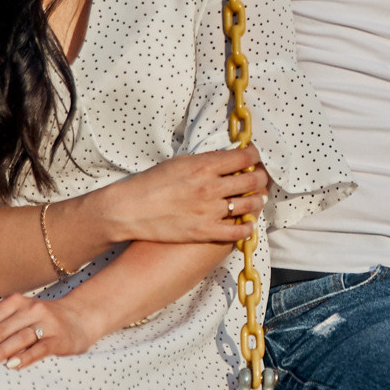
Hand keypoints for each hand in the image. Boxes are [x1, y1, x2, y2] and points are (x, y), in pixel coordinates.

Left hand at [0, 293, 100, 369]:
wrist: (82, 317)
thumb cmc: (42, 321)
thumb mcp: (19, 317)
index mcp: (15, 303)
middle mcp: (30, 310)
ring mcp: (47, 324)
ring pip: (19, 337)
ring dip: (0, 349)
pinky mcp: (60, 339)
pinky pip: (41, 348)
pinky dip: (26, 357)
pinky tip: (13, 365)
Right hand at [97, 145, 269, 243]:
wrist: (129, 209)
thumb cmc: (151, 183)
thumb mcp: (180, 162)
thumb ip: (206, 161)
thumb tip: (229, 159)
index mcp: (204, 166)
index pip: (244, 157)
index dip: (254, 156)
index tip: (254, 158)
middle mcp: (211, 187)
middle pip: (252, 180)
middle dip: (260, 178)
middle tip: (260, 178)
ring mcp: (209, 211)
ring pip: (250, 205)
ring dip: (257, 201)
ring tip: (256, 199)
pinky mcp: (204, 231)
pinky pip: (237, 232)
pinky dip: (247, 228)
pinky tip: (247, 225)